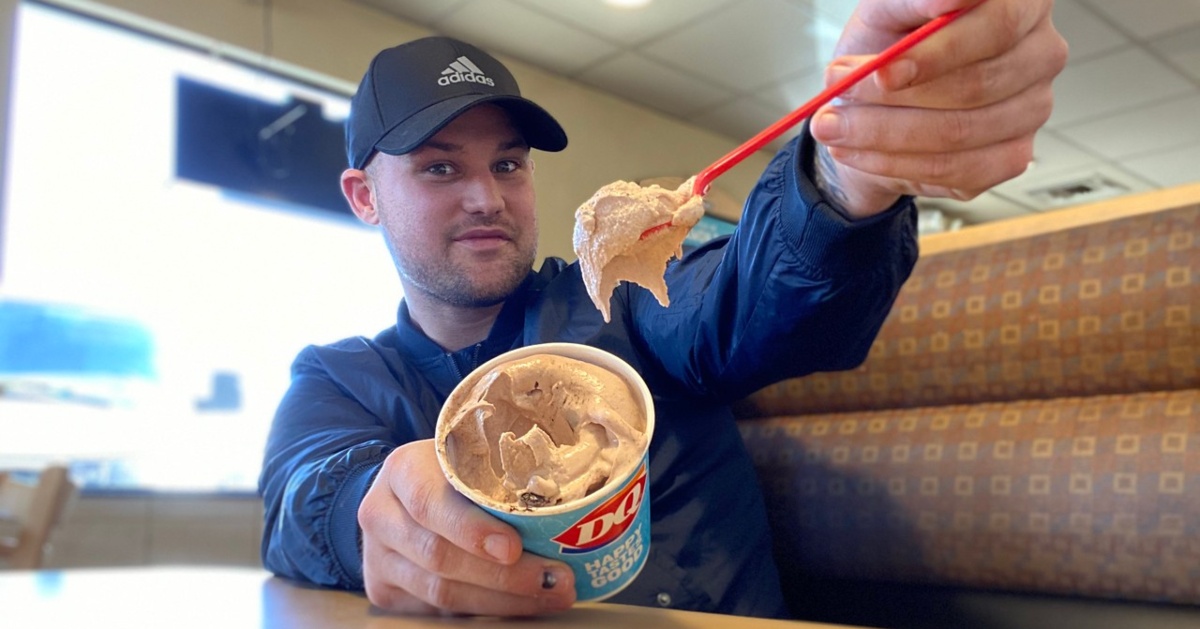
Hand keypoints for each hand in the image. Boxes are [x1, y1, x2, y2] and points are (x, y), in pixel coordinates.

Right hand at [358, 440, 575, 614]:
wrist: (403, 494)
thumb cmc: (452, 471)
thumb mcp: (468, 457)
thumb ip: (503, 474)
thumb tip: (577, 503)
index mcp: (403, 470)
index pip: (432, 503)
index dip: (472, 530)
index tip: (514, 548)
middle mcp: (381, 514)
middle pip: (440, 557)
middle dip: (505, 577)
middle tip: (556, 580)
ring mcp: (379, 558)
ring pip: (442, 593)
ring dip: (504, 601)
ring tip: (551, 595)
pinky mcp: (385, 591)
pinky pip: (438, 612)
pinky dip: (486, 611)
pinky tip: (522, 607)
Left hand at [809, 0, 1067, 217]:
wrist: (877, 96)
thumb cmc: (892, 41)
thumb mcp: (888, 9)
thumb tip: (944, 1)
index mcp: (1022, 4)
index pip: (998, 26)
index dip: (939, 53)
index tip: (883, 70)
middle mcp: (1041, 55)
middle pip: (976, 86)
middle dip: (892, 97)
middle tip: (836, 95)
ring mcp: (1032, 110)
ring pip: (957, 134)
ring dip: (880, 134)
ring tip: (830, 124)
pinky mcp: (1011, 157)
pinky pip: (952, 171)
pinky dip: (891, 164)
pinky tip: (855, 149)